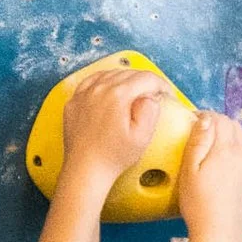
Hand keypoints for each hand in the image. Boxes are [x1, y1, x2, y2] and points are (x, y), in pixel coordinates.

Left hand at [60, 65, 168, 185]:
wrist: (85, 168)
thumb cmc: (113, 156)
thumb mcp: (142, 137)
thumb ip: (151, 111)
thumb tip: (151, 96)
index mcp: (118, 95)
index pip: (146, 78)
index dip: (162, 85)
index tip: (167, 95)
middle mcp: (100, 88)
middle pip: (129, 73)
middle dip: (145, 82)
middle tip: (154, 97)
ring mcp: (84, 92)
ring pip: (110, 73)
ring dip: (126, 80)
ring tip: (135, 94)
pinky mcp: (74, 100)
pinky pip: (92, 81)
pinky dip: (105, 81)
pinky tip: (111, 90)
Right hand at [175, 111, 241, 241]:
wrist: (222, 235)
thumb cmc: (199, 203)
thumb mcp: (190, 170)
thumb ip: (198, 141)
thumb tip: (205, 118)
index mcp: (227, 149)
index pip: (219, 118)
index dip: (203, 116)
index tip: (189, 123)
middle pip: (234, 126)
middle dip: (217, 123)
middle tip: (198, 133)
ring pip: (240, 142)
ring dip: (225, 137)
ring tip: (207, 150)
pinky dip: (232, 153)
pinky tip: (219, 168)